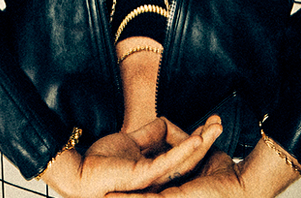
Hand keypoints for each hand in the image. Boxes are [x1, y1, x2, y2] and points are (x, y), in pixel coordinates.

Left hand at [43, 116, 221, 197]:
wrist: (80, 170)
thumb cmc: (101, 161)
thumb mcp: (131, 141)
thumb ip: (151, 133)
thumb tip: (167, 122)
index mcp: (158, 172)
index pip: (185, 156)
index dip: (199, 139)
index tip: (210, 124)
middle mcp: (160, 178)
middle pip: (191, 159)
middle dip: (207, 140)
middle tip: (220, 124)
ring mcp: (154, 179)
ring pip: (185, 161)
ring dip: (202, 143)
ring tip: (216, 128)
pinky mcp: (145, 175)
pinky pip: (169, 162)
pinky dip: (184, 149)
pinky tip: (196, 139)